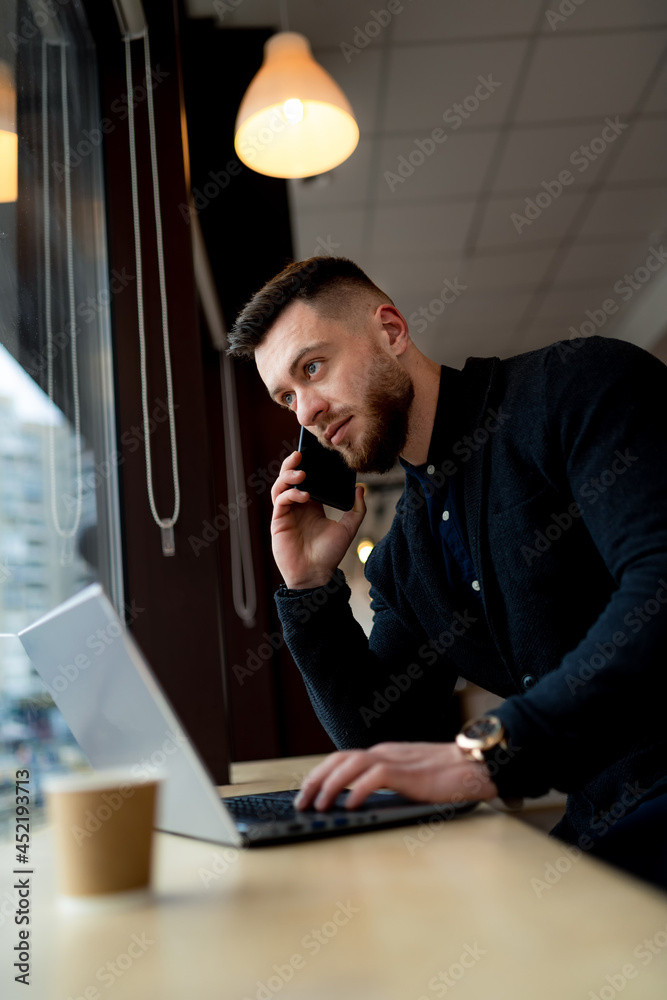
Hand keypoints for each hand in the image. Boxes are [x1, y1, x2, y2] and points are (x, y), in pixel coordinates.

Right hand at [271, 450, 366, 589]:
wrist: (316, 574)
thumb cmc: (330, 554)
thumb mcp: (349, 529)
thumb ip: (357, 509)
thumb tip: (361, 489)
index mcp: (312, 505)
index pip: (307, 479)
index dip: (308, 465)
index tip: (314, 453)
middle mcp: (297, 507)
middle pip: (289, 478)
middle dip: (292, 464)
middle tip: (300, 454)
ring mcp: (286, 513)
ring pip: (280, 486)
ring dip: (288, 475)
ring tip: (301, 472)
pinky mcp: (278, 521)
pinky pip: (280, 500)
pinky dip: (290, 493)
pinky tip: (303, 494)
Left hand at [294, 742, 498, 810]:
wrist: (475, 764)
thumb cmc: (446, 775)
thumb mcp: (408, 776)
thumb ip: (388, 781)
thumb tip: (362, 799)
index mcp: (383, 753)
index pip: (342, 758)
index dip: (321, 773)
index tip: (307, 792)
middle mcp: (384, 753)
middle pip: (339, 759)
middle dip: (316, 779)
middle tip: (302, 802)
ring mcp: (395, 760)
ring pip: (351, 765)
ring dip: (330, 785)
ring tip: (318, 805)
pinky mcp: (407, 773)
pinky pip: (375, 777)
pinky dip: (358, 790)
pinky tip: (349, 806)